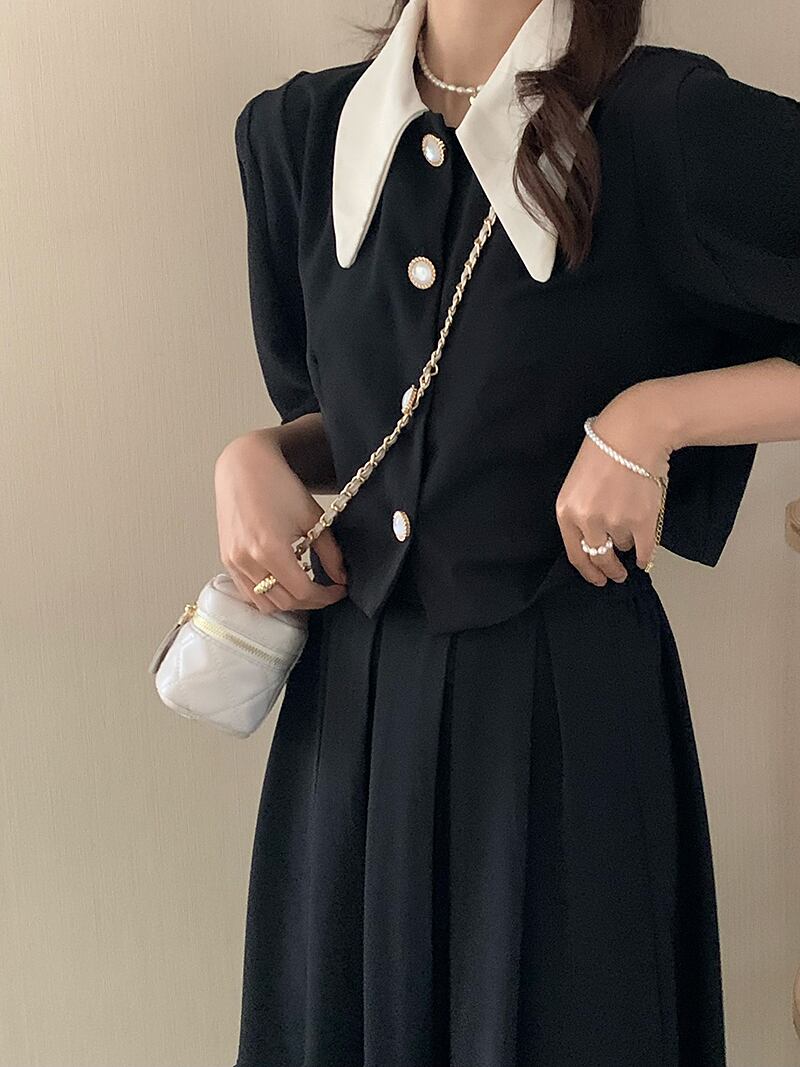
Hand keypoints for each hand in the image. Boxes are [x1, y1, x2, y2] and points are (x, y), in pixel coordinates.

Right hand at [214, 430, 347, 613]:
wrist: (244, 467)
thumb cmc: (278, 486)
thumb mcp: (313, 518)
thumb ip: (330, 552)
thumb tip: (340, 578)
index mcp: (271, 549)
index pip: (303, 592)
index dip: (326, 596)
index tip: (339, 589)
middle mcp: (248, 560)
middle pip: (285, 602)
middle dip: (311, 602)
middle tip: (327, 591)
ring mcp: (233, 562)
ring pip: (264, 603)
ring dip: (288, 602)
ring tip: (305, 589)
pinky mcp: (226, 560)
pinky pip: (247, 592)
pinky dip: (266, 595)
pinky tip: (281, 583)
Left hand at [555, 385, 672, 584]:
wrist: (633, 433)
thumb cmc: (606, 451)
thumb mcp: (578, 483)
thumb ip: (582, 512)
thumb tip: (595, 541)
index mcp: (567, 511)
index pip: (574, 553)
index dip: (587, 571)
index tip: (596, 579)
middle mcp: (587, 521)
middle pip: (599, 557)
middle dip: (609, 570)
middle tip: (617, 575)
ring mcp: (615, 523)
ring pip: (624, 547)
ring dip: (629, 543)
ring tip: (633, 525)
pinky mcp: (641, 522)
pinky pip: (644, 550)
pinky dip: (646, 558)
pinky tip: (646, 559)